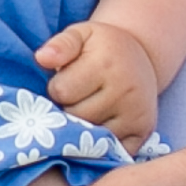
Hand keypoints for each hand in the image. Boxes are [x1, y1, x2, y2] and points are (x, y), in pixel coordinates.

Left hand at [33, 17, 161, 140]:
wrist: (142, 58)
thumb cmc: (102, 47)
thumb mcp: (81, 35)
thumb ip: (61, 44)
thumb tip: (42, 57)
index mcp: (106, 63)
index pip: (61, 91)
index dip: (57, 87)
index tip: (67, 80)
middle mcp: (125, 90)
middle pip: (75, 116)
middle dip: (68, 109)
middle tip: (78, 97)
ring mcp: (136, 113)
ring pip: (91, 136)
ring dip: (83, 128)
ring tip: (88, 108)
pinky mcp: (143, 131)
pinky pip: (111, 150)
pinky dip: (101, 145)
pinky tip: (99, 128)